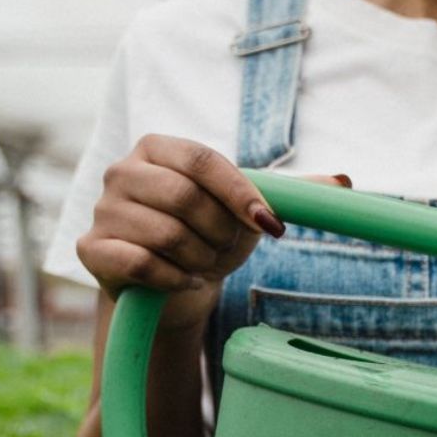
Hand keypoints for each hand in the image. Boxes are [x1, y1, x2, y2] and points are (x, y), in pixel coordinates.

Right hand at [77, 135, 287, 331]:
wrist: (175, 288)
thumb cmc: (211, 237)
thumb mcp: (249, 211)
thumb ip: (290, 194)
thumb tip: (345, 182)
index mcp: (159, 148)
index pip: (204, 161)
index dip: (242, 195)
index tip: (270, 226)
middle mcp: (123, 171)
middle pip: (185, 197)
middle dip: (220, 233)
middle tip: (224, 249)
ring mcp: (102, 209)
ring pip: (167, 235)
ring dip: (200, 259)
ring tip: (201, 263)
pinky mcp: (91, 249)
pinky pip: (143, 264)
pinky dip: (176, 279)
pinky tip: (183, 280)